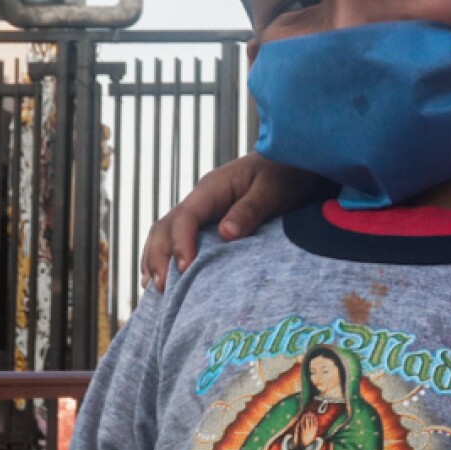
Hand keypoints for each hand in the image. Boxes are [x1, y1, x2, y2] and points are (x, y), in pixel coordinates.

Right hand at [141, 153, 321, 289]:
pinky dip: (169, 258)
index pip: (185, 217)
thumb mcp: (273, 190)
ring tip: (156, 289)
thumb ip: (250, 210)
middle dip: (159, 256)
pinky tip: (167, 281)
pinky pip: (181, 240)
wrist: (294, 160)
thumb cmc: (286, 173)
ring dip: (157, 259)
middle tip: (162, 287)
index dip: (181, 243)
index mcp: (213, 188)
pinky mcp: (209, 223)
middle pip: (166, 227)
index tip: (185, 269)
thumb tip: (226, 234)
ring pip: (166, 234)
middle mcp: (201, 200)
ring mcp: (203, 211)